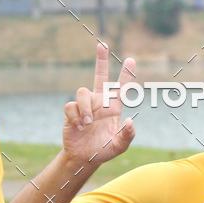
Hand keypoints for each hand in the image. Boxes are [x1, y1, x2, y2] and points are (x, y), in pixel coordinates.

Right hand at [62, 42, 136, 165]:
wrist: (84, 158)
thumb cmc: (104, 150)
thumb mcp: (119, 146)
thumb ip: (127, 136)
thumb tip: (131, 121)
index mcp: (113, 108)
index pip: (120, 89)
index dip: (126, 75)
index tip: (131, 60)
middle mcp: (99, 103)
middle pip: (99, 77)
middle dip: (100, 60)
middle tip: (102, 44)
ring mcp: (85, 106)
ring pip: (83, 93)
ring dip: (87, 108)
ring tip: (88, 123)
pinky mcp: (71, 112)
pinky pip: (72, 106)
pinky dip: (76, 116)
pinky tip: (79, 127)